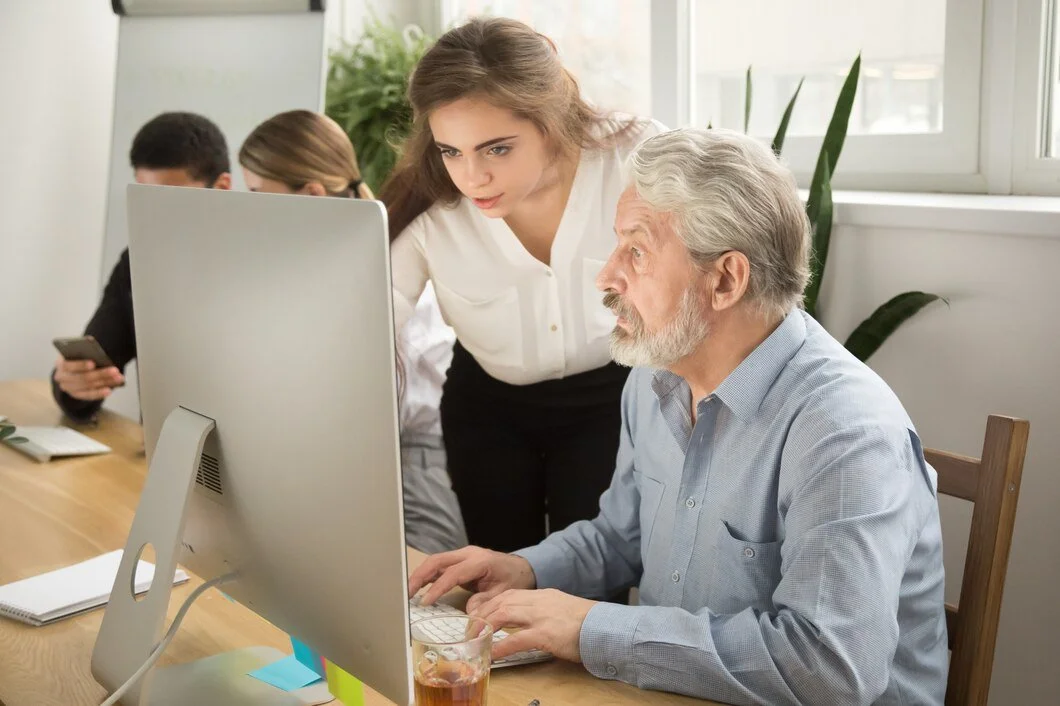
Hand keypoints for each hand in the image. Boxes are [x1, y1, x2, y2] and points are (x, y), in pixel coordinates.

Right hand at [53, 357, 123, 400]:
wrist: (72, 369)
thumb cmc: (79, 357)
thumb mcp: (79, 352)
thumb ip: (86, 351)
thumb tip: (94, 346)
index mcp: (61, 364)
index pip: (68, 365)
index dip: (80, 365)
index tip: (93, 364)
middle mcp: (62, 377)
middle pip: (82, 377)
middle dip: (100, 374)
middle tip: (115, 370)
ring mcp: (69, 388)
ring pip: (88, 386)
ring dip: (105, 382)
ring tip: (119, 378)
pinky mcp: (77, 395)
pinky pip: (89, 395)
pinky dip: (100, 393)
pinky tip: (110, 390)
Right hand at [408, 546, 535, 607]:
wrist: (521, 567)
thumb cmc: (513, 579)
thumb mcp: (503, 594)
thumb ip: (485, 603)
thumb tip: (469, 615)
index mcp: (479, 561)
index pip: (452, 573)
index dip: (437, 588)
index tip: (424, 602)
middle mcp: (468, 554)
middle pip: (437, 560)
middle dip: (419, 576)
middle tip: (406, 594)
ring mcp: (462, 556)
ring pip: (435, 561)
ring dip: (419, 575)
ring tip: (406, 592)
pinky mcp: (458, 561)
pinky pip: (439, 566)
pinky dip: (426, 576)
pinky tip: (417, 589)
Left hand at [469, 588, 596, 662]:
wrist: (607, 627)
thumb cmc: (589, 623)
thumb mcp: (563, 611)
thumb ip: (546, 613)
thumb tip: (530, 624)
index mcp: (544, 595)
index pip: (509, 594)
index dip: (491, 604)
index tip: (479, 615)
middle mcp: (540, 601)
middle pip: (502, 601)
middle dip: (483, 614)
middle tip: (471, 629)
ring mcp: (542, 616)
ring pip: (504, 614)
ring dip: (486, 626)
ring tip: (475, 639)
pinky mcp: (546, 634)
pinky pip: (516, 639)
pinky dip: (500, 647)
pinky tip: (491, 655)